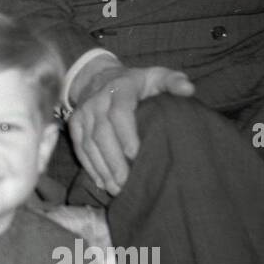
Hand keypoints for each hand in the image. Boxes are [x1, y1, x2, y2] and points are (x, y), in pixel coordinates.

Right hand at [70, 64, 194, 195]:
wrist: (100, 76)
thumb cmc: (136, 82)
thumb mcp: (155, 76)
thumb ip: (173, 81)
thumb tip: (188, 90)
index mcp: (120, 88)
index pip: (119, 112)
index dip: (125, 134)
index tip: (135, 155)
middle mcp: (97, 100)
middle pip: (101, 132)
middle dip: (113, 159)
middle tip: (125, 182)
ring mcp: (84, 112)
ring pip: (88, 142)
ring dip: (101, 167)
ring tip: (115, 188)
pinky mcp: (75, 123)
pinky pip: (79, 146)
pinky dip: (89, 165)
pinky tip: (100, 182)